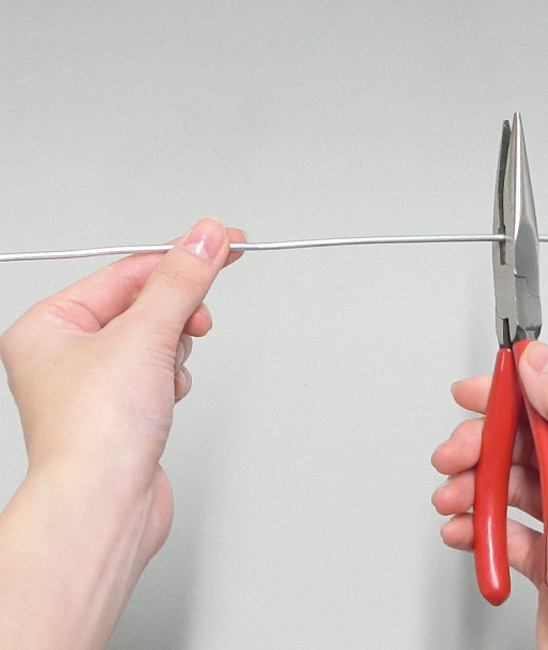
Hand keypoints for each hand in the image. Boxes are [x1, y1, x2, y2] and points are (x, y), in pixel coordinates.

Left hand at [0, 218, 244, 648]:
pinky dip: (172, 378)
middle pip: (143, 304)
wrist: (106, 507)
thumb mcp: (144, 336)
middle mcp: (67, 352)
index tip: (222, 242)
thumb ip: (180, 281)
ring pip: (156, 338)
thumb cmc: (96, 434)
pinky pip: (160, 369)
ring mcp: (96, 382)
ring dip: (173, 352)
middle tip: (196, 321)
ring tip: (164, 377)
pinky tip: (165, 399)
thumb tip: (205, 237)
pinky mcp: (124, 407)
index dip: (179, 258)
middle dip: (175, 315)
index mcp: (50, 325)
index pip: (127, 273)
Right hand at [432, 342, 547, 648]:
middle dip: (475, 447)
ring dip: (467, 488)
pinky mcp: (545, 553)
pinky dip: (475, 526)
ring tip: (449, 501)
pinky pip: (501, 526)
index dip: (503, 393)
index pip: (545, 401)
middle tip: (449, 457)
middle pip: (516, 442)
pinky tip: (463, 532)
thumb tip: (538, 359)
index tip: (471, 392)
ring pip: (502, 483)